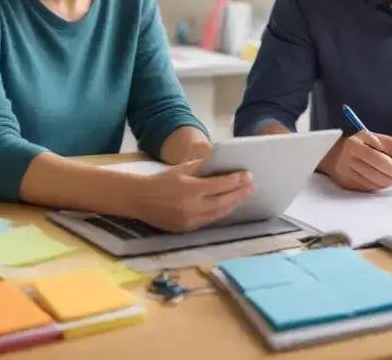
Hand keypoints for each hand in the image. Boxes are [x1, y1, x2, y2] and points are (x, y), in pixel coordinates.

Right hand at [129, 160, 253, 231]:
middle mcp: (192, 207)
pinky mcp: (187, 229)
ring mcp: (190, 220)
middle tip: (251, 186)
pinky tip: (228, 205)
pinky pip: (209, 220)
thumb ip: (203, 166)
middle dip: (240, 193)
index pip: (220, 185)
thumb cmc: (161, 180)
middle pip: (224, 201)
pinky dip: (221, 212)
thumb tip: (223, 162)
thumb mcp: (182, 168)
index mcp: (190, 189)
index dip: (236, 180)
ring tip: (243, 195)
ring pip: (219, 213)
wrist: (139, 199)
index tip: (248, 175)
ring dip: (233, 204)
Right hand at [318, 130, 391, 191]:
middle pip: (375, 174)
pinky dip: (376, 187)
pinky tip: (380, 182)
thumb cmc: (359, 144)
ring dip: (385, 184)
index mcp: (355, 144)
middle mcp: (347, 159)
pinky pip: (366, 189)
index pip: (379, 159)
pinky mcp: (344, 183)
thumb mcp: (374, 137)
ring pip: (372, 184)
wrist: (332, 153)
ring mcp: (344, 172)